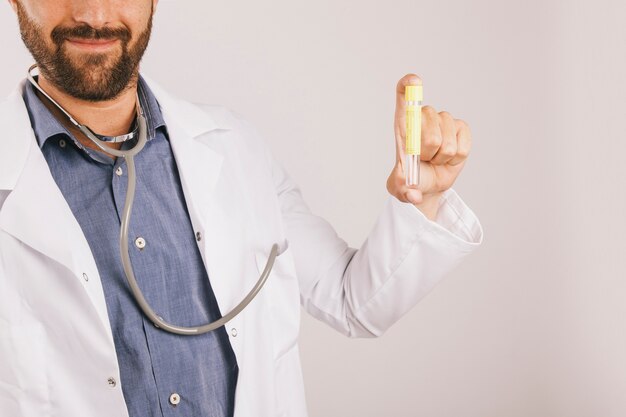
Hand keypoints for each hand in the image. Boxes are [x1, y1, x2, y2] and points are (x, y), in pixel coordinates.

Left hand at [386, 74, 472, 210]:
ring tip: (434, 160)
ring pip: (446, 138)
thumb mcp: (399, 188)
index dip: (409, 85)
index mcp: (403, 123)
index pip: (405, 96)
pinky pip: (462, 144)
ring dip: (441, 157)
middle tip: (422, 159)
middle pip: (428, 119)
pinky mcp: (461, 128)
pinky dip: (456, 158)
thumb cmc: (409, 180)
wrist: (427, 185)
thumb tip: (413, 195)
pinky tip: (448, 159)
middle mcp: (423, 117)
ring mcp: (444, 120)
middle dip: (425, 147)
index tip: (414, 80)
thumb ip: (402, 191)